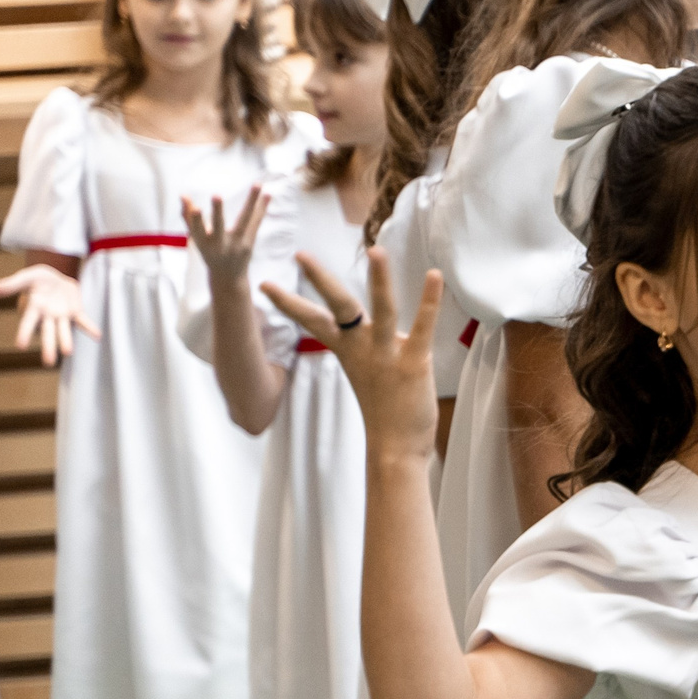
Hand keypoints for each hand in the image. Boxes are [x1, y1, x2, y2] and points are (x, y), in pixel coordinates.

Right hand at [0, 262, 96, 365]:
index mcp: (33, 309)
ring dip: (66, 341)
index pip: (27, 324)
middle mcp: (47, 317)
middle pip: (47, 334)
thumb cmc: (37, 279)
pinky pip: (83, 321)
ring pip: (64, 331)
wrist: (55, 276)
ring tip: (68, 353)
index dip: (24, 334)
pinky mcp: (75, 312)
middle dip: (48, 348)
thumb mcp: (25, 278)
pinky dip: (89, 328)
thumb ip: (10, 285)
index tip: (20, 346)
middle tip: (48, 363)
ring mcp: (62, 316)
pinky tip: (97, 336)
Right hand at [180, 188, 269, 293]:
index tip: (195, 208)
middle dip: (217, 212)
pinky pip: (255, 222)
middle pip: (219, 226)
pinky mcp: (250, 243)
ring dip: (251, 201)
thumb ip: (188, 217)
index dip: (195, 219)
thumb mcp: (197, 238)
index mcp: (203, 243)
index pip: (197, 229)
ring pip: (244, 220)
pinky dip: (261, 208)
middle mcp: (220, 244)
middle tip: (216, 195)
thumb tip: (183, 195)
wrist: (228, 277)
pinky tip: (268, 194)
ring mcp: (237, 244)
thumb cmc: (209, 252)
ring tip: (257, 184)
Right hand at [267, 246, 441, 466]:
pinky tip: (434, 275)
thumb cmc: (385, 412)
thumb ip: (374, 348)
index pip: (312, 321)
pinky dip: (429, 301)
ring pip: (380, 309)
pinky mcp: (413, 362)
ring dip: (379, 279)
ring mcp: (386, 354)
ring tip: (375, 250)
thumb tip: (385, 331)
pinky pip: (421, 327)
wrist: (396, 448)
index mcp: (347, 350)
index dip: (288, 302)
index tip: (263, 283)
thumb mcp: (370, 373)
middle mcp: (362, 348)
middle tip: (300, 254)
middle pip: (337, 306)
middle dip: (319, 279)